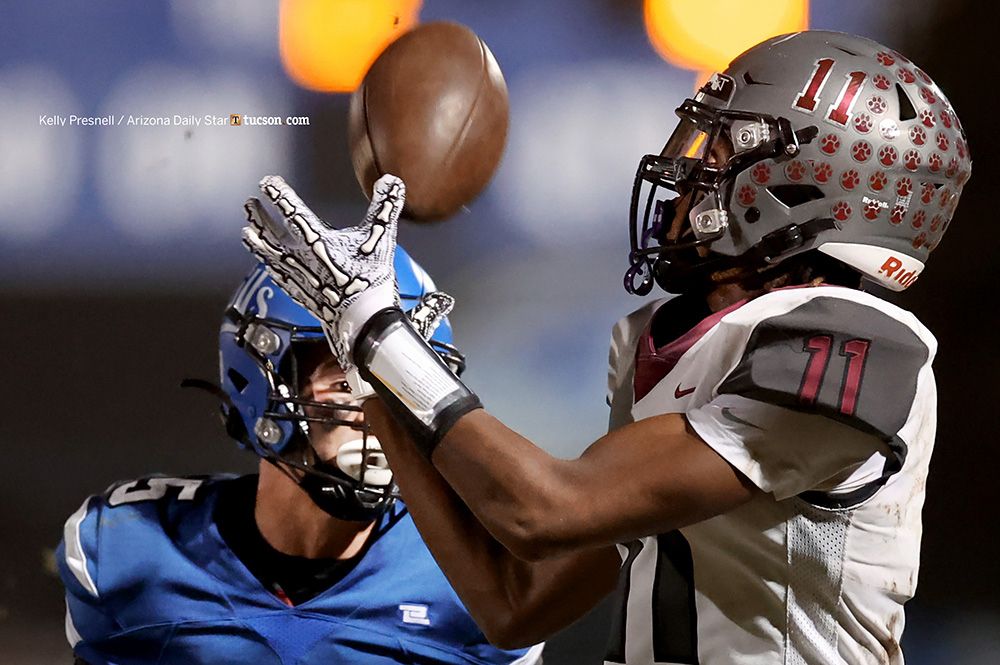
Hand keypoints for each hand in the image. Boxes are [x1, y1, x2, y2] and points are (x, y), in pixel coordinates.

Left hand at [242, 174, 404, 368]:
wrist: (361, 320)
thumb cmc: (370, 280)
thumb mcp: (381, 239)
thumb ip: (384, 208)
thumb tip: (391, 181)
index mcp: (316, 239)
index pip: (291, 210)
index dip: (278, 194)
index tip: (267, 183)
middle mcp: (300, 256)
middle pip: (270, 232)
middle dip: (259, 216)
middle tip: (250, 203)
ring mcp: (296, 276)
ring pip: (267, 254)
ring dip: (256, 239)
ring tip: (247, 231)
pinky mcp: (298, 292)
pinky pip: (275, 274)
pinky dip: (266, 265)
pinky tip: (264, 263)